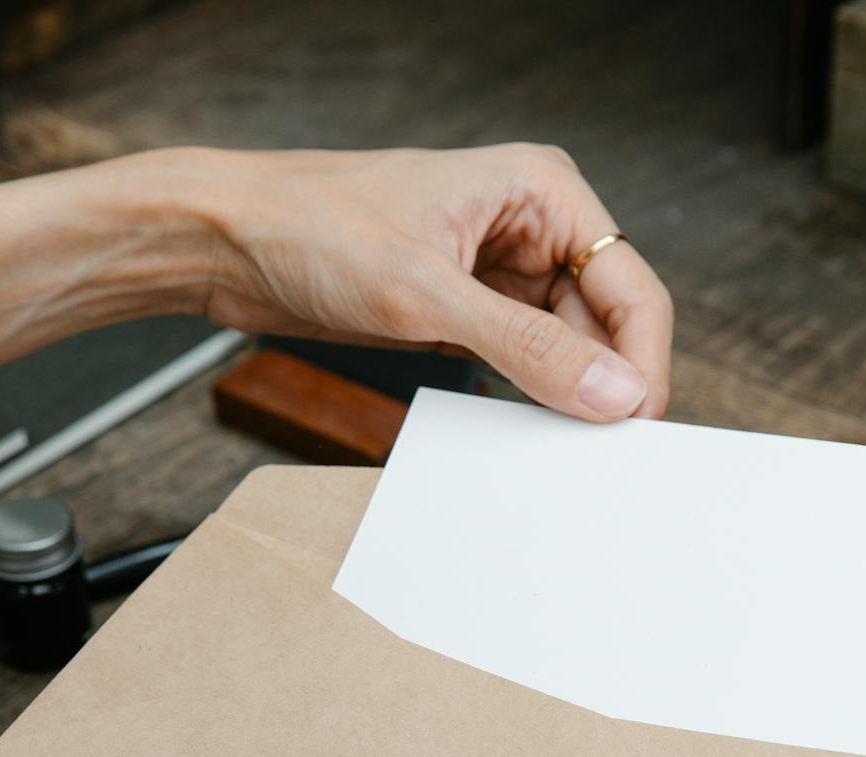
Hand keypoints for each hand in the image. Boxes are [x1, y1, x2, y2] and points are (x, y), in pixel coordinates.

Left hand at [184, 144, 672, 420]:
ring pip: (565, 347)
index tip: (632, 430)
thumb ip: (527, 347)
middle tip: (597, 456)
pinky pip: (519, 360)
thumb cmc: (310, 227)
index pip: (631, 288)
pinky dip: (524, 395)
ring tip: (556, 447)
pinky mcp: (462, 308)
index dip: (641, 363)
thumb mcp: (426, 294)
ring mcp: (496, 270)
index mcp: (541, 191)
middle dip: (603, 385)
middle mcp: (530, 226)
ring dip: (563, 395)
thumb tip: (611, 392)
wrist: (224, 240)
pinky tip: (519, 428)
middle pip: (606, 322)